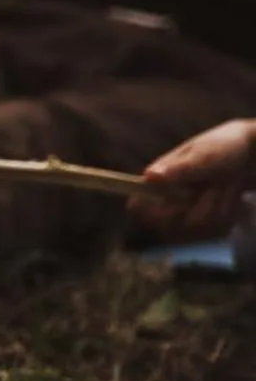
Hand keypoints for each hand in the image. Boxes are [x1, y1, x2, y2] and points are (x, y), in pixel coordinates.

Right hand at [130, 117, 255, 242]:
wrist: (251, 157)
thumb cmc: (223, 147)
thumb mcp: (203, 155)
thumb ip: (179, 168)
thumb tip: (149, 176)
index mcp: (158, 182)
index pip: (137, 208)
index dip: (150, 214)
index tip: (175, 207)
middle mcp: (169, 201)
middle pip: (172, 226)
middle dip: (201, 208)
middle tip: (214, 187)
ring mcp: (188, 214)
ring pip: (199, 230)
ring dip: (219, 208)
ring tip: (226, 188)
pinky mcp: (208, 224)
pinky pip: (215, 232)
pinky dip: (229, 215)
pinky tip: (232, 198)